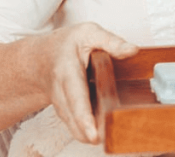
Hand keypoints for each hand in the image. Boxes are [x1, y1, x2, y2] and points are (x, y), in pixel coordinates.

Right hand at [32, 23, 137, 143]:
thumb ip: (111, 42)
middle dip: (86, 131)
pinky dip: (84, 132)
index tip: (93, 133)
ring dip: (86, 134)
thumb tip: (132, 50)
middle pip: (73, 116)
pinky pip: (74, 124)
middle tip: (101, 140)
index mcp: (67, 71)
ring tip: (104, 139)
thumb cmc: (67, 44)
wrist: (41, 57)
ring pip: (72, 124)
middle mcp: (61, 91)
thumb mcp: (89, 33)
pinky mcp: (65, 111)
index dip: (83, 116)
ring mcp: (61, 103)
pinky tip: (99, 136)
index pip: (76, 97)